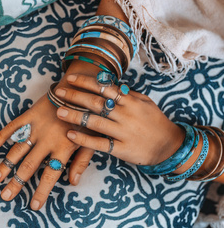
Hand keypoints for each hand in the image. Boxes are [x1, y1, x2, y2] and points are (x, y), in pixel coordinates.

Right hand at [0, 91, 94, 209]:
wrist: (81, 88)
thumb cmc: (89, 117)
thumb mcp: (92, 140)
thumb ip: (81, 161)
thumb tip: (73, 183)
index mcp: (63, 148)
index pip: (50, 175)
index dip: (42, 191)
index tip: (33, 206)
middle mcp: (47, 140)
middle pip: (29, 166)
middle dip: (16, 183)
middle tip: (5, 197)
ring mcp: (37, 127)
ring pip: (17, 150)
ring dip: (5, 165)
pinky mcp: (30, 115)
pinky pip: (13, 127)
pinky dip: (1, 136)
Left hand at [55, 74, 184, 166]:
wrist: (169, 146)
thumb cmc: (155, 123)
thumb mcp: (145, 103)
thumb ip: (127, 94)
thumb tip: (109, 84)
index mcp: (131, 101)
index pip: (104, 87)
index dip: (86, 82)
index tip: (70, 79)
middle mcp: (126, 115)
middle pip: (96, 102)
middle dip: (75, 96)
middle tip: (58, 92)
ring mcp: (123, 132)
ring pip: (95, 122)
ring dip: (75, 116)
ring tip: (59, 112)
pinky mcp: (121, 149)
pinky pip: (100, 144)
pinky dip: (84, 139)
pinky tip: (70, 135)